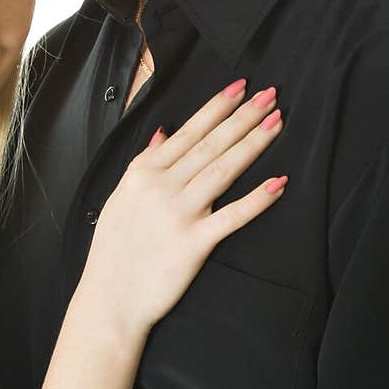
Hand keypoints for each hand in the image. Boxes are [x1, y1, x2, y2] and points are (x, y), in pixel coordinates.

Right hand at [80, 81, 285, 336]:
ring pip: (223, 170)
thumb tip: (163, 134)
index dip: (216, 108)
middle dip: (243, 117)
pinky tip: (279, 183)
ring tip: (277, 122)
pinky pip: (232, 216)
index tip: (239, 89)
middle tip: (270, 95)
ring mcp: (179, 214)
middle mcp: (161, 188)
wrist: (110, 299)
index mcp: (143, 174)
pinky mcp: (195, 243)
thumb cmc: (113, 251)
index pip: (188, 132)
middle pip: (211, 144)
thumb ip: (143, 164)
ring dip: (253, 144)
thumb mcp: (119, 198)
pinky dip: (257, 199)